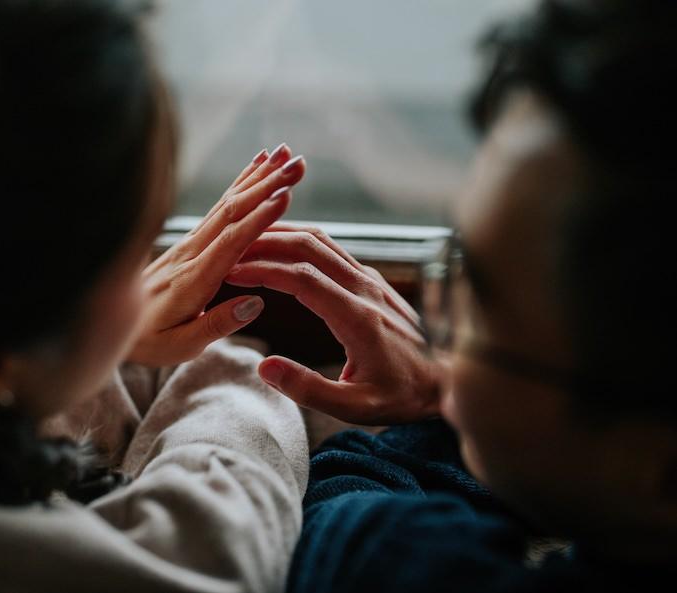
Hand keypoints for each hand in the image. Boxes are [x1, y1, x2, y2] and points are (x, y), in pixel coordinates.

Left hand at [127, 144, 306, 366]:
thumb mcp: (180, 345)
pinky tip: (257, 166)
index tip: (285, 196)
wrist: (110, 320)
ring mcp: (189, 243)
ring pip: (228, 203)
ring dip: (258, 177)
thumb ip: (217, 324)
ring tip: (285, 154)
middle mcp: (191, 253)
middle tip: (298, 165)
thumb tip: (255, 303)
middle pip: (232, 212)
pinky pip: (220, 207)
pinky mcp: (190, 241)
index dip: (258, 219)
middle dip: (266, 185)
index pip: (231, 243)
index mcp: (193, 279)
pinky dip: (241, 183)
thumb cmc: (148, 340)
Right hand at [226, 224, 445, 424]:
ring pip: (320, 240)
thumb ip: (308, 389)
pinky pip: (330, 248)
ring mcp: (370, 280)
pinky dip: (298, 241)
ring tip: (245, 241)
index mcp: (357, 318)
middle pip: (309, 245)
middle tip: (228, 248)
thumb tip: (264, 366)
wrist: (448, 380)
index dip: (262, 270)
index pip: (302, 277)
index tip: (231, 272)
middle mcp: (365, 289)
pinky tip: (278, 248)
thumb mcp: (356, 408)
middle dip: (265, 241)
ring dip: (281, 234)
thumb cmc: (403, 396)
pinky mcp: (371, 280)